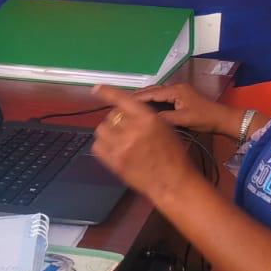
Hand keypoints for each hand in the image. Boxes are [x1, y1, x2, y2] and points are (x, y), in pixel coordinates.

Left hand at [91, 85, 196, 201]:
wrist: (172, 182)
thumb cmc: (174, 154)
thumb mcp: (164, 127)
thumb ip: (145, 117)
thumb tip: (127, 112)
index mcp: (147, 118)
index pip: (122, 99)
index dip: (107, 92)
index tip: (96, 88)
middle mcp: (132, 129)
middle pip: (111, 116)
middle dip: (116, 120)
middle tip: (124, 129)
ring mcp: (120, 146)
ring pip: (101, 130)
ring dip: (108, 132)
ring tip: (118, 139)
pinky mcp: (113, 162)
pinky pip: (97, 147)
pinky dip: (102, 145)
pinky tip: (112, 148)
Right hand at [131, 83, 235, 136]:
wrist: (221, 119)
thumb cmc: (204, 118)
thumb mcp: (184, 119)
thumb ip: (166, 118)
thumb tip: (148, 119)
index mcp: (175, 90)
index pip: (152, 93)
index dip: (138, 97)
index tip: (123, 101)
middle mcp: (175, 87)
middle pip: (153, 89)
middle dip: (138, 95)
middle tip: (123, 101)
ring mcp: (179, 91)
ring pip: (157, 92)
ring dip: (145, 97)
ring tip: (131, 103)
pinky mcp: (181, 97)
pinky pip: (162, 96)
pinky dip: (152, 99)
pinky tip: (146, 106)